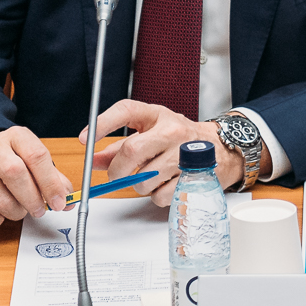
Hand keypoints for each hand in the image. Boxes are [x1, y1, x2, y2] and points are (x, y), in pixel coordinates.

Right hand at [0, 126, 72, 226]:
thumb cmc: (10, 160)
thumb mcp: (33, 159)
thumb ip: (54, 178)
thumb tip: (68, 200)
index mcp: (16, 137)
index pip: (37, 156)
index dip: (51, 183)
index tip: (60, 201)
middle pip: (17, 175)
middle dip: (34, 199)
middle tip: (41, 210)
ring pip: (1, 199)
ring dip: (17, 211)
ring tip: (21, 208)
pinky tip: (2, 212)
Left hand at [90, 100, 240, 203]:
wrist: (221, 148)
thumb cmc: (179, 139)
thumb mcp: (150, 133)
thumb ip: (118, 149)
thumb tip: (92, 161)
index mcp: (158, 115)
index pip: (126, 110)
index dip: (102, 123)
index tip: (85, 138)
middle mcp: (172, 130)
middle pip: (131, 150)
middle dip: (117, 170)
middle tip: (118, 176)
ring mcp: (185, 153)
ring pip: (143, 179)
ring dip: (140, 185)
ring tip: (152, 176)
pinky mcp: (193, 176)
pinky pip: (159, 195)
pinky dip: (157, 195)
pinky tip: (166, 183)